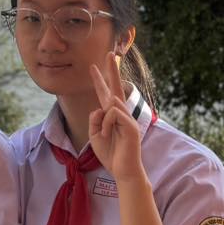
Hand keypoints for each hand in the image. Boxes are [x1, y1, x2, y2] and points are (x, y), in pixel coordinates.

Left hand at [89, 52, 143, 183]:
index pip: (105, 94)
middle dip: (112, 70)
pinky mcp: (132, 125)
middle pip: (117, 88)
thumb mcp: (95, 134)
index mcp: (111, 116)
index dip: (100, 80)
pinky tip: (110, 136)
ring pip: (110, 104)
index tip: (93, 67)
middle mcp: (121, 114)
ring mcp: (128, 119)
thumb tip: (101, 107)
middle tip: (110, 53)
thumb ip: (95, 119)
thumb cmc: (110, 154)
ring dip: (103, 122)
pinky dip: (107, 125)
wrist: (123, 171)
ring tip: (107, 137)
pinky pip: (113, 114)